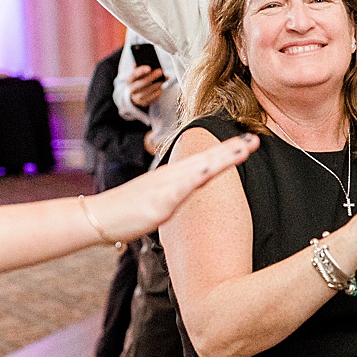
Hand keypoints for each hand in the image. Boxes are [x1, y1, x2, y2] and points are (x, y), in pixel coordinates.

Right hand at [86, 133, 258, 242]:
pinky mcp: (159, 201)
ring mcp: (166, 186)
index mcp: (174, 177)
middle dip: (232, 149)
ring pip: (200, 168)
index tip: (248, 144)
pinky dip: (196, 178)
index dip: (228, 152)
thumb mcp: (161, 202)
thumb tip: (191, 194)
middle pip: (207, 159)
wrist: (101, 217)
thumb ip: (177, 196)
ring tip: (244, 149)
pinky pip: (181, 188)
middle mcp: (172, 177)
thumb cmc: (129, 213)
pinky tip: (210, 171)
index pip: (206, 162)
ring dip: (222, 158)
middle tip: (255, 139)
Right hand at [127, 64, 165, 108]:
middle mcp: (131, 89)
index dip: (141, 71)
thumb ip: (142, 69)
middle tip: (160, 72)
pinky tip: (160, 89)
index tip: (149, 68)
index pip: (134, 75)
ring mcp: (136, 98)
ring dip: (156, 85)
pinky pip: (151, 99)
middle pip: (142, 83)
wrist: (134, 96)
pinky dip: (157, 93)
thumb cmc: (138, 82)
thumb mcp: (138, 75)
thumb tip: (149, 64)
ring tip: (162, 81)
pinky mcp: (143, 103)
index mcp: (129, 80)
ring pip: (147, 92)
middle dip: (152, 77)